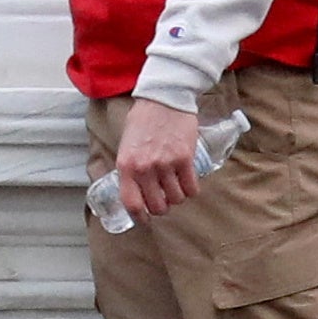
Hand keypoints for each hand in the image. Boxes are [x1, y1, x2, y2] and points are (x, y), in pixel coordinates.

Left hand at [112, 93, 202, 226]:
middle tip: (163, 202)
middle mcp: (145, 169)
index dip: (140, 217)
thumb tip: (133, 189)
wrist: (164, 99)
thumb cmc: (143, 121)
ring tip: (176, 191)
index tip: (145, 220)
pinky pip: (191, 187)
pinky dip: (192, 191)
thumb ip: (128, 168)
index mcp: (127, 167)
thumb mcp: (125, 146)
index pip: (132, 203)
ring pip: (175, 198)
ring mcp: (166, 164)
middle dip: (161, 208)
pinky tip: (190, 187)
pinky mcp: (185, 158)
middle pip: (156, 205)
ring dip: (177, 199)